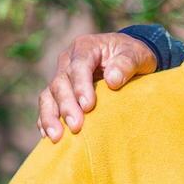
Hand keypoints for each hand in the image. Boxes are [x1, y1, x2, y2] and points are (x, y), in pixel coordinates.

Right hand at [37, 33, 156, 141]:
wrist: (126, 57)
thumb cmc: (133, 55)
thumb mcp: (137, 55)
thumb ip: (127, 64)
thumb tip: (112, 80)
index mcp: (86, 47)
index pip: (79, 66)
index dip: (81, 86)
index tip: (88, 106)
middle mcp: (67, 60)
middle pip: (60, 83)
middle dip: (67, 106)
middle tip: (76, 126)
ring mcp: (61, 76)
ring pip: (48, 95)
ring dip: (50, 116)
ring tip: (56, 137)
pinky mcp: (58, 91)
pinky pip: (47, 105)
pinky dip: (46, 120)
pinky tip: (48, 136)